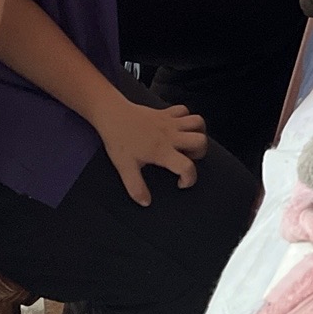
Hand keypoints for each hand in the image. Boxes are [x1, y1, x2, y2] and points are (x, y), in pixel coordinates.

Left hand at [93, 98, 207, 205]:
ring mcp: (170, 122)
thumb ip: (136, 187)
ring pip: (198, 122)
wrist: (112, 114)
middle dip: (199, 153)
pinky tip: (177, 127)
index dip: (190, 179)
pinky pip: (184, 110)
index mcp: (162, 151)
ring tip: (186, 142)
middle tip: (186, 159)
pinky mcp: (165, 112)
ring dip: (198, 133)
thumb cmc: (118, 140)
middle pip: (201, 141)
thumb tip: (146, 202)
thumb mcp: (125, 168)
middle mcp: (171, 136)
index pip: (187, 166)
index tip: (180, 183)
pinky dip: (185, 118)